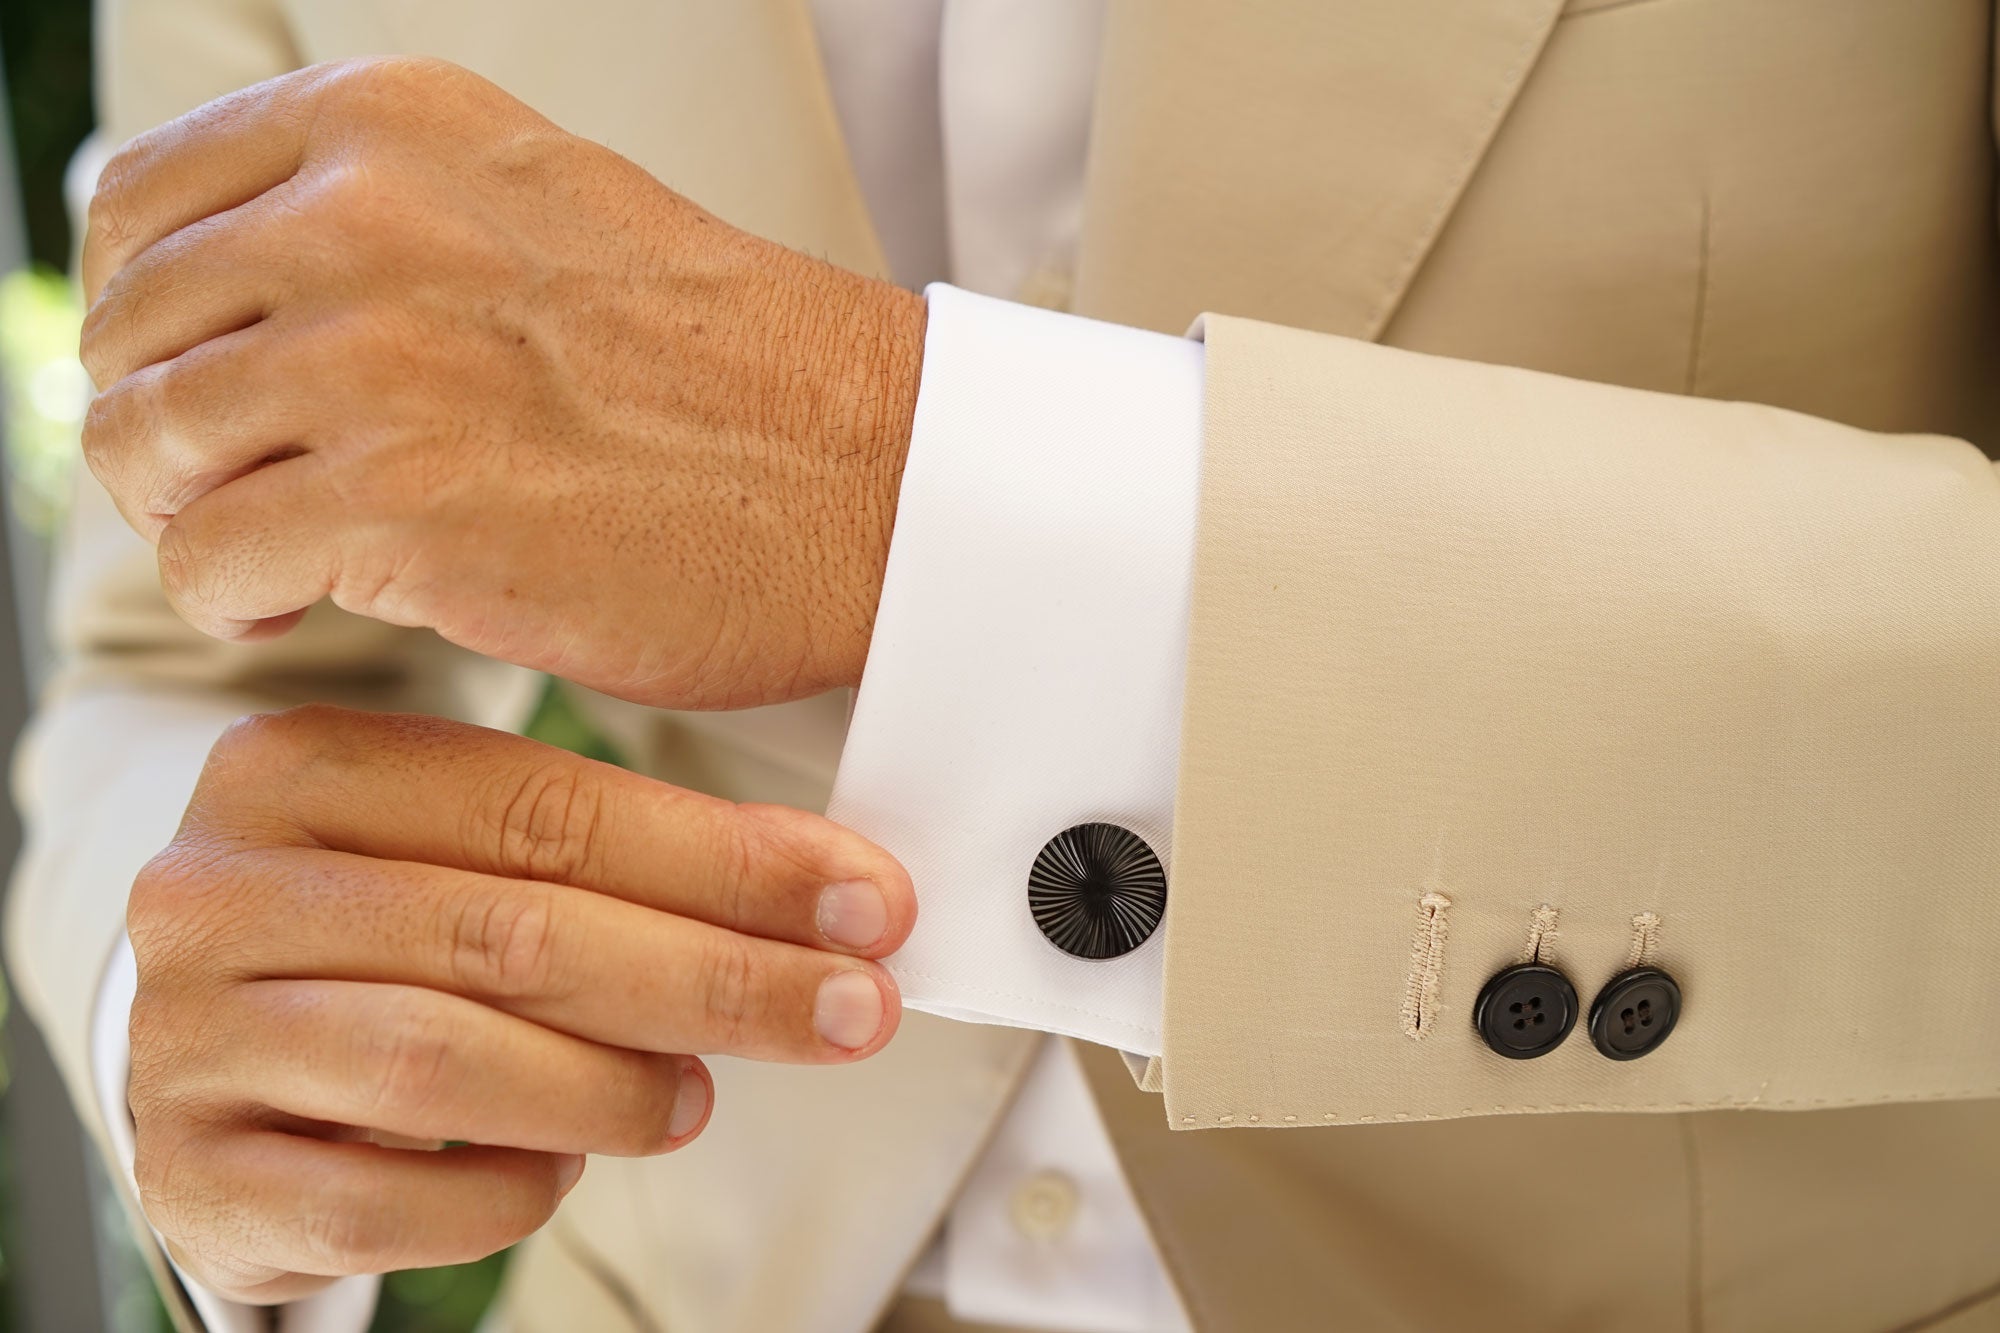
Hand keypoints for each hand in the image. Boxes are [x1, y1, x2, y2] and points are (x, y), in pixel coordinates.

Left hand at [79, 57, 924, 709]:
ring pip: (146, 447)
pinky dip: (238, 604)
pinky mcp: (399, 506)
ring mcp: (376, 361)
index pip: (140, 204)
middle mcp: (363, 219)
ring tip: (287, 552)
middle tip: (255, 491)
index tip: (207, 387)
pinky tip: (313, 605)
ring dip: (199, 521)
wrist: (868, 476)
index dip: (150, 317)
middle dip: (173, 433)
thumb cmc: (728, 373)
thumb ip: (382, 224)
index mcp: (394, 126)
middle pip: (128, 335)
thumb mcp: (540, 210)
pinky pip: (206, 566)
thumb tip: (237, 302)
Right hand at [126, 705, 912, 1301]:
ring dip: (612, 1091)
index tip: (865, 902)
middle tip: (848, 1011)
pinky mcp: (192, 1172)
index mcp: (297, 768)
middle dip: (715, 978)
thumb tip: (836, 900)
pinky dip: (505, 1192)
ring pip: (444, 1062)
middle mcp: (217, 889)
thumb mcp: (471, 857)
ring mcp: (188, 1035)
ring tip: (692, 1100)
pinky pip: (378, 1204)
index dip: (726, 862)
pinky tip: (561, 1169)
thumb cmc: (384, 941)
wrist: (220, 1066)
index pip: (545, 807)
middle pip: (513, 932)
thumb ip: (618, 861)